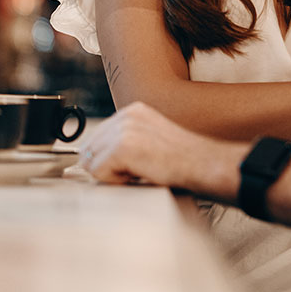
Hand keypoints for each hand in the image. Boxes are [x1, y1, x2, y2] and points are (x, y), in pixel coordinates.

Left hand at [78, 101, 241, 196]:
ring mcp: (125, 129)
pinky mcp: (123, 147)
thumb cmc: (182, 160)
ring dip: (112, 173)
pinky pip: (99, 172)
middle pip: (89, 149)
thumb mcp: (150, 139)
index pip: (96, 137)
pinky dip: (115, 181)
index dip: (108, 158)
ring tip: (141, 169)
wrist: (201, 164)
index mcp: (133, 110)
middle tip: (139, 168)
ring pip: (91, 162)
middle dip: (108, 166)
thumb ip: (123, 141)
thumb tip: (89, 158)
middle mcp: (127, 115)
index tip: (133, 163)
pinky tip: (139, 173)